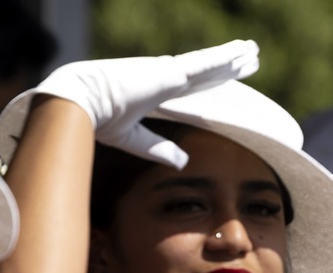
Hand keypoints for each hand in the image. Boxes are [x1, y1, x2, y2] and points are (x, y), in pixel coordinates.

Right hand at [29, 40, 258, 166]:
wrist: (79, 100)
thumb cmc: (96, 118)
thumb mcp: (133, 139)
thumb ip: (159, 149)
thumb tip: (183, 161)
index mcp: (154, 90)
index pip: (191, 86)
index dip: (211, 81)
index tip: (227, 76)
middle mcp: (163, 77)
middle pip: (206, 72)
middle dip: (228, 65)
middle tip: (250, 57)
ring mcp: (167, 72)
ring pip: (209, 64)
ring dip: (232, 58)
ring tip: (252, 50)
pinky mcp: (169, 72)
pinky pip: (205, 64)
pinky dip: (224, 58)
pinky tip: (241, 51)